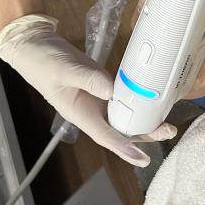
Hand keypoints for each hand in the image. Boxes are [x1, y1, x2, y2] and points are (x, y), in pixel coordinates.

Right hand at [0, 14, 175, 166]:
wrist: (36, 46)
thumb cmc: (44, 62)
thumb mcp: (65, 70)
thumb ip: (90, 80)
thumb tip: (114, 91)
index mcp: (81, 114)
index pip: (107, 136)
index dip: (126, 149)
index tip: (144, 159)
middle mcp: (92, 111)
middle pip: (122, 129)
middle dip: (145, 133)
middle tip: (168, 130)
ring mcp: (98, 99)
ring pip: (125, 115)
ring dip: (144, 119)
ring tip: (167, 121)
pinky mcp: (103, 85)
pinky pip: (123, 97)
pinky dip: (137, 100)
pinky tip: (152, 98)